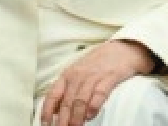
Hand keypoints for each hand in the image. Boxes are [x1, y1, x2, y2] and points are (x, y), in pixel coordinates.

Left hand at [39, 40, 159, 125]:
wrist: (122, 49)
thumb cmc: (99, 63)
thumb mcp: (78, 74)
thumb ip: (68, 90)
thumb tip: (55, 109)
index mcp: (67, 76)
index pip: (53, 95)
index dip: (48, 110)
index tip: (45, 123)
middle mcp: (77, 76)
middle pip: (67, 101)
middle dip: (63, 119)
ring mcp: (93, 76)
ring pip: (81, 99)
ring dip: (76, 116)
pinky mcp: (110, 77)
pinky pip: (100, 92)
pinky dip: (94, 104)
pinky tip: (90, 115)